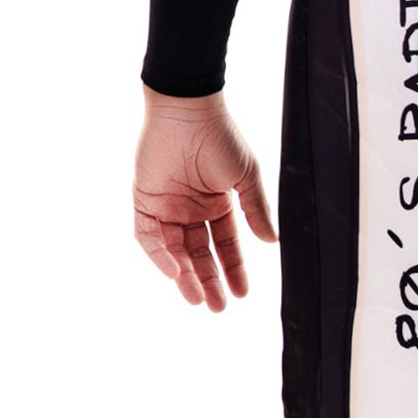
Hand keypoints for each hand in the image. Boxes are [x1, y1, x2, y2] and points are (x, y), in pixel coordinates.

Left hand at [133, 89, 276, 311]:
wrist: (187, 110)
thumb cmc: (220, 136)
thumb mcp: (246, 177)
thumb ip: (255, 211)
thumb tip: (272, 242)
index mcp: (218, 202)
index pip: (226, 244)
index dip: (233, 268)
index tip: (242, 293)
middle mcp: (192, 208)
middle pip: (200, 253)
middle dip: (210, 280)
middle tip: (218, 307)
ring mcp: (167, 206)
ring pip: (175, 251)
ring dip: (185, 276)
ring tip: (198, 298)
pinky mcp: (145, 201)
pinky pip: (149, 237)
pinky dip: (161, 256)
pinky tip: (177, 272)